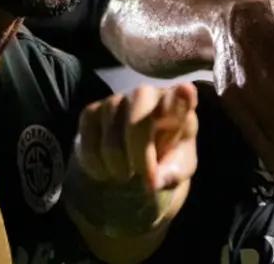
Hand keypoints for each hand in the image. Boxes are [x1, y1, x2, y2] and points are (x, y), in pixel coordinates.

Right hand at [76, 84, 198, 199]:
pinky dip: (96, 162)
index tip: (185, 91)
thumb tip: (152, 182)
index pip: (182, 96)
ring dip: (117, 160)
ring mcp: (117, 100)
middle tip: (142, 172)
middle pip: (140, 99)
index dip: (181, 95)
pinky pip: (89, 135)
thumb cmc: (164, 164)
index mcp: (178, 110)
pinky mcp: (91, 112)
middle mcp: (148, 96)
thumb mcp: (175, 174)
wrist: (133, 167)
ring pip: (112, 123)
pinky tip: (106, 170)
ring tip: (125, 175)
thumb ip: (171, 176)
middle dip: (139, 141)